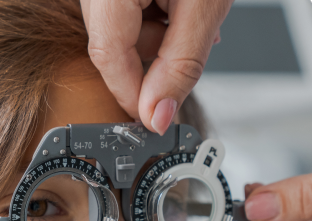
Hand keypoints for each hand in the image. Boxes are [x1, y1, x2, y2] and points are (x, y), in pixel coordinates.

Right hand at [80, 0, 233, 134]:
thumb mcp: (204, 6)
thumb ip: (180, 65)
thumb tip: (157, 116)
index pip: (107, 56)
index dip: (132, 94)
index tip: (155, 118)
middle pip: (110, 44)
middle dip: (151, 60)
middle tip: (188, 54)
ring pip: (118, 29)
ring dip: (155, 38)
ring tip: (191, 17)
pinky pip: (123, 11)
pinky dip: (151, 17)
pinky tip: (178, 5)